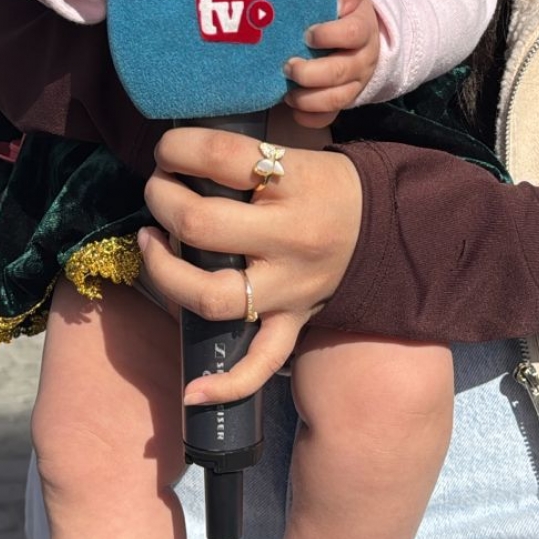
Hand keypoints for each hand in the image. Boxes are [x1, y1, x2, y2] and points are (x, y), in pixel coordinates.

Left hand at [139, 127, 362, 402]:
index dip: (178, 147)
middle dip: (162, 199)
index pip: (221, 157)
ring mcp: (290, 288)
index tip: (168, 148)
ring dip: (163, 272)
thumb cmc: (328, 187)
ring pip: (211, 295)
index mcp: (297, 183)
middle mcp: (291, 239)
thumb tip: (177, 152)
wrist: (389, 231)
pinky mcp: (293, 322)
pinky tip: (192, 391)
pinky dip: (226, 384)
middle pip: (202, 224)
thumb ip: (243, 155)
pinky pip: (261, 363)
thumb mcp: (297, 155)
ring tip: (149, 242)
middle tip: (158, 188)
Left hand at [282, 0, 379, 128]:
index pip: (353, 33)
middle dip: (310, 72)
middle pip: (341, 71)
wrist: (357, 34)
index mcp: (363, 29)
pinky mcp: (341, 101)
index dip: (329, 35)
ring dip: (308, 98)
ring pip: (336, 98)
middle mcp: (362, 59)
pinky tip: (294, 109)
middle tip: (287, 66)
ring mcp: (354, 83)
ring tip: (287, 91)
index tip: (308, 34)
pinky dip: (310, 117)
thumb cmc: (341, 11)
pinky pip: (329, 118)